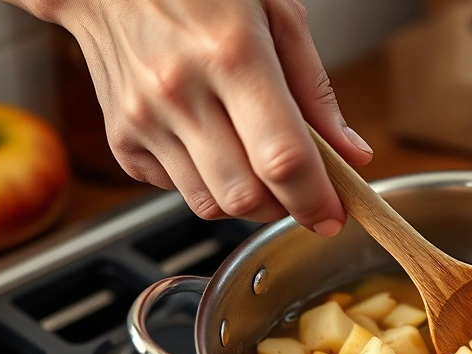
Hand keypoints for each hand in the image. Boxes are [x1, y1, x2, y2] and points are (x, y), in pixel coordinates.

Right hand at [38, 0, 371, 234]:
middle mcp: (180, 91)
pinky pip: (176, 191)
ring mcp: (144, 119)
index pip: (282, 158)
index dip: (316, 199)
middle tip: (303, 190)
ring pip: (211, 205)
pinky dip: (206, 184)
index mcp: (231, 54)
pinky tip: (214, 147)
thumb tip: (350, 154)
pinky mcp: (121, 138)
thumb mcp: (277, 12)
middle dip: (286, 207)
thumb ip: (316, 91)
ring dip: (248, 202)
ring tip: (259, 165)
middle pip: (246, 196)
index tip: (334, 214)